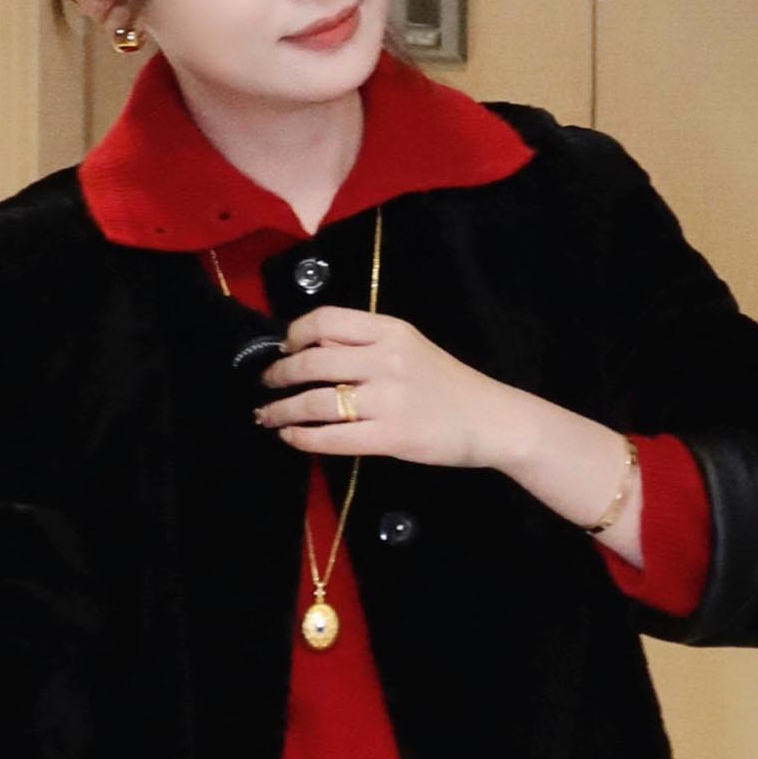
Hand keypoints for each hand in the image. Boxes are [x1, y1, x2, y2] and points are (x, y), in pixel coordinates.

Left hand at [252, 304, 519, 468]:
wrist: (491, 419)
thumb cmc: (447, 384)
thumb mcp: (409, 348)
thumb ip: (365, 345)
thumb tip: (310, 347)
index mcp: (390, 331)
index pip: (325, 321)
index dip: (294, 334)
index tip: (283, 348)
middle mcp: (385, 360)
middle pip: (312, 361)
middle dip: (278, 374)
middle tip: (266, 384)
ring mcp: (387, 400)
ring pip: (315, 402)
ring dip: (281, 410)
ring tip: (266, 415)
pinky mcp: (389, 437)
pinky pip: (332, 437)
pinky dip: (303, 437)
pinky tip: (291, 437)